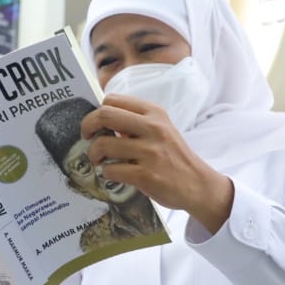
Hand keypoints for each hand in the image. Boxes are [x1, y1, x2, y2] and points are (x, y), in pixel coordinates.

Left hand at [80, 93, 233, 232]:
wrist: (198, 184)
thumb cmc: (174, 157)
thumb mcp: (161, 130)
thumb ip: (135, 122)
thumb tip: (101, 119)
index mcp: (155, 113)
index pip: (113, 100)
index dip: (97, 111)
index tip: (96, 124)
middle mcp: (153, 128)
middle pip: (104, 115)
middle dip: (87, 126)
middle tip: (86, 137)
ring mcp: (150, 152)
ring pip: (103, 144)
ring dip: (94, 154)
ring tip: (100, 160)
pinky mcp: (146, 176)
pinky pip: (111, 170)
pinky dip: (107, 173)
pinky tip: (115, 174)